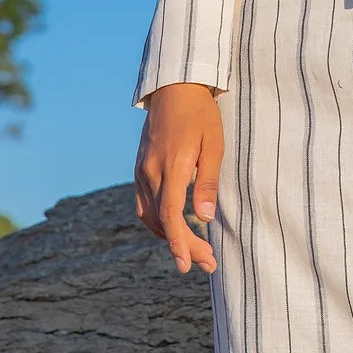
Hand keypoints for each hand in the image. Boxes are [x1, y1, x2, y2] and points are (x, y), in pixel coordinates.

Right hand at [134, 83, 224, 273]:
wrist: (175, 88)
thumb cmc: (201, 114)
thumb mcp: (214, 144)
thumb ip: (209, 181)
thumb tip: (205, 217)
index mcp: (173, 166)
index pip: (170, 215)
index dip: (179, 243)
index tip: (187, 265)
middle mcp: (151, 172)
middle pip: (163, 221)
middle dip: (183, 246)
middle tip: (208, 262)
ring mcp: (141, 170)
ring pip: (150, 216)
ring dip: (169, 236)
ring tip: (195, 250)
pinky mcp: (139, 168)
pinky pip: (143, 204)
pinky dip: (157, 221)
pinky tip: (172, 227)